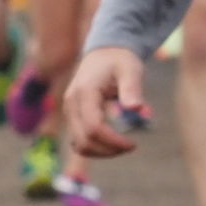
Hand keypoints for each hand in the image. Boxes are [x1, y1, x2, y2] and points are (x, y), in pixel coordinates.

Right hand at [62, 44, 149, 159]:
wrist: (105, 52)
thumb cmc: (120, 60)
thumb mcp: (130, 70)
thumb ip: (132, 89)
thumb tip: (136, 109)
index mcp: (84, 93)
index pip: (93, 127)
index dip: (113, 141)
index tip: (133, 144)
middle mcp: (71, 104)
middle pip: (83, 141)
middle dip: (108, 150)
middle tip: (131, 147)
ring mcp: (69, 111)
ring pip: (78, 144)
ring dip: (100, 152)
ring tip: (123, 146)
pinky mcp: (72, 116)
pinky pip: (78, 140)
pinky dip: (94, 147)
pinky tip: (113, 143)